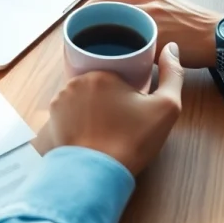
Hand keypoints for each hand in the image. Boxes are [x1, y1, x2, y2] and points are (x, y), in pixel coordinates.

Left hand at [41, 43, 184, 175]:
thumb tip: (170, 47)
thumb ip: (173, 74)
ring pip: (82, 96)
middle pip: (99, 83)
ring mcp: (59, 101)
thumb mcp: (166, 108)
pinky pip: (68, 110)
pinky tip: (90, 131)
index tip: (135, 107)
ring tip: (106, 126)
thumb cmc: (133, 140)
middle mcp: (75, 82)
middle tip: (122, 119)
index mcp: (102, 73)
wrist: (98, 175)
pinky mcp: (51, 119)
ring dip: (92, 105)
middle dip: (110, 96)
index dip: (128, 88)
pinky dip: (78, 118)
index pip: (118, 73)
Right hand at [94, 0, 222, 69]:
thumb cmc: (197, 47)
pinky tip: (128, 21)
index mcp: (148, 9)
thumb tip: (119, 57)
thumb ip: (139, 50)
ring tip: (102, 21)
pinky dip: (131, 8)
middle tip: (84, 19)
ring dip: (113, 6)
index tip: (77, 18)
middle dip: (96, 5)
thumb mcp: (162, 52)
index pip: (109, 0)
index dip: (89, 7)